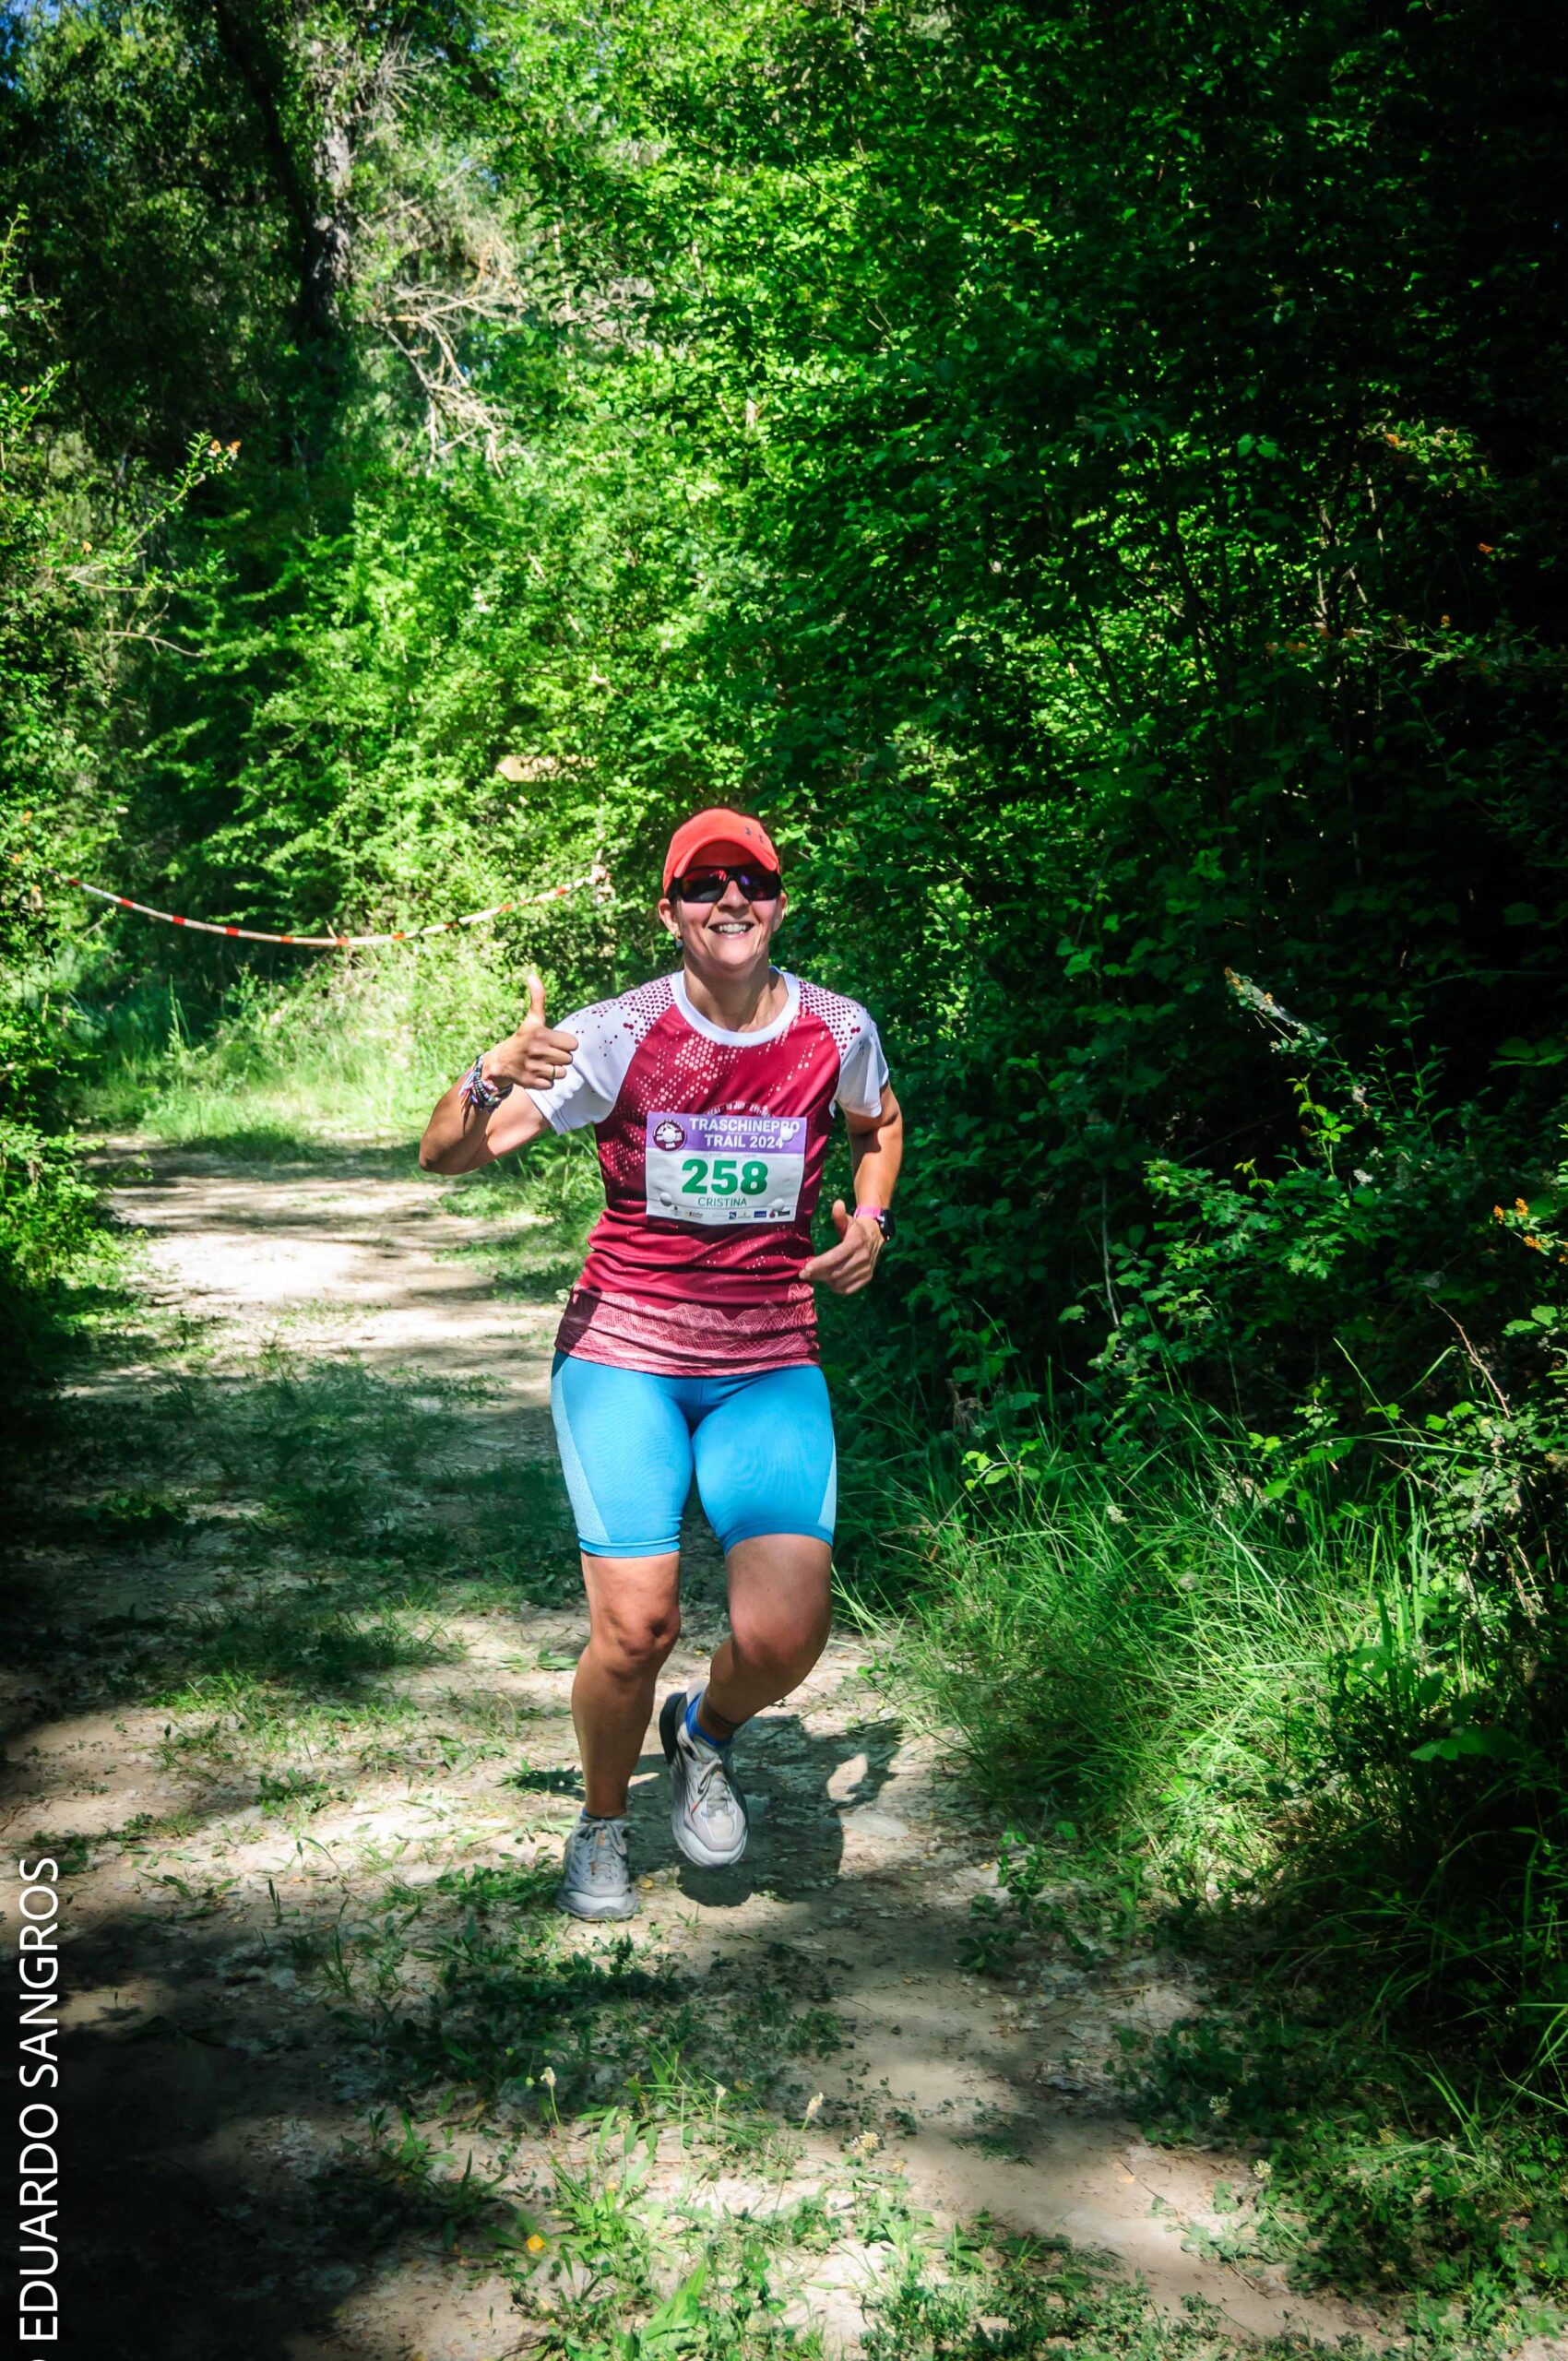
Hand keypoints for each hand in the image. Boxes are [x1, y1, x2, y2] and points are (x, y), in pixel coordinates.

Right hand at [485, 972, 578, 1092]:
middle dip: (560, 1057)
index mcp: (542, 1034)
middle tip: (547, 1053)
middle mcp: (538, 1051)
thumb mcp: (532, 1019)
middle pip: (569, 1059)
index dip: (565, 1044)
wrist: (500, 1061)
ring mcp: (534, 1068)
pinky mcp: (531, 1082)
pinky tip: (537, 1073)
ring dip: (554, 1070)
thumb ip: (537, 998)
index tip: (554, 1042)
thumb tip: (532, 975)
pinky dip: (546, 1081)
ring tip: (542, 1063)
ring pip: (562, 1073)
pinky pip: (552, 1084)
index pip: (573, 1044)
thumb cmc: (523, 1038)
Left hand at [800, 1200, 883, 1294]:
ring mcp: (866, 1270)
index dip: (820, 1264)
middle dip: (817, 1274)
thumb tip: (837, 1204)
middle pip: (836, 1272)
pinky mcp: (866, 1278)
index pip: (836, 1256)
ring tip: (817, 1275)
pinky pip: (848, 1289)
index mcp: (857, 1242)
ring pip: (840, 1282)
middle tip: (804, 1274)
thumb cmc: (855, 1228)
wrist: (875, 1236)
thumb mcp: (848, 1220)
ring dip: (825, 1281)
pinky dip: (836, 1287)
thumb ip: (839, 1215)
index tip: (805, 1269)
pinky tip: (829, 1279)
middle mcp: (863, 1257)